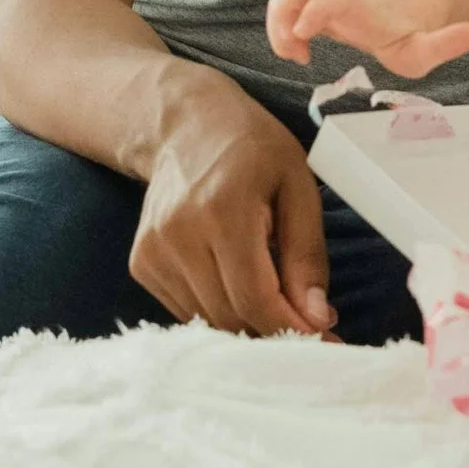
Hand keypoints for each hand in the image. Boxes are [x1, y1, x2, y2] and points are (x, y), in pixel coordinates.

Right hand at [130, 74, 338, 338]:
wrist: (185, 125)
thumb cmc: (253, 149)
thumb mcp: (298, 185)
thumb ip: (306, 254)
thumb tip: (318, 319)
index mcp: (221, 211)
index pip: (254, 297)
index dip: (291, 329)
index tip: (327, 342)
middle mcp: (178, 236)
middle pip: (230, 316)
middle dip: (275, 332)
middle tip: (311, 330)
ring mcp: (152, 252)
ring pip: (208, 320)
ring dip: (248, 325)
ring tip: (280, 305)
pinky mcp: (141, 263)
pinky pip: (187, 309)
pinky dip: (220, 311)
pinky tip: (240, 286)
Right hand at [265, 0, 468, 77]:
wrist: (411, 5)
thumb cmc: (414, 33)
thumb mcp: (430, 48)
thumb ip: (446, 44)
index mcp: (366, 13)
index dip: (316, 11)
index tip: (306, 34)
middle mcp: (341, 0)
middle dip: (282, 15)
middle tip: (296, 51)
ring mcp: (327, 1)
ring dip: (276, 22)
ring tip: (294, 53)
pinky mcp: (317, 8)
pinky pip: (287, 5)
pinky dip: (280, 26)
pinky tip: (298, 49)